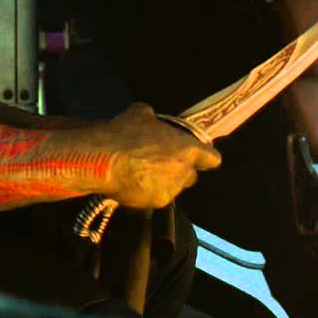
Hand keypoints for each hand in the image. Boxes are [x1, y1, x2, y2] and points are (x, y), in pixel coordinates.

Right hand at [96, 103, 221, 208]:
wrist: (104, 161)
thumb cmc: (125, 133)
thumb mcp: (140, 113)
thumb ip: (153, 119)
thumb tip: (151, 119)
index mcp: (188, 149)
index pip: (212, 159)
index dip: (204, 157)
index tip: (195, 155)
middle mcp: (184, 171)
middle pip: (191, 175)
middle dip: (180, 171)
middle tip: (161, 163)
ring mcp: (171, 189)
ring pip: (173, 188)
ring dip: (163, 182)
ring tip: (142, 174)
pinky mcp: (157, 203)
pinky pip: (157, 197)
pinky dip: (148, 192)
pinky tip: (133, 183)